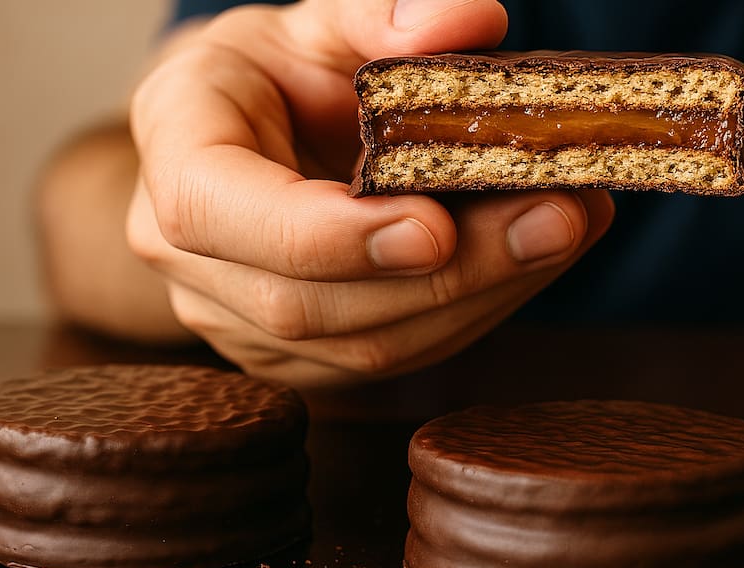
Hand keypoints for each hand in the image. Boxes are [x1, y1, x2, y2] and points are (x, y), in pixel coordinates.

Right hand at [126, 0, 614, 387]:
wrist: (246, 142)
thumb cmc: (274, 77)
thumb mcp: (317, 24)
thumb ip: (383, 16)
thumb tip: (473, 22)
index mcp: (177, 154)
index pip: (220, 213)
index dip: (328, 235)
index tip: (434, 227)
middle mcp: (190, 258)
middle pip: (311, 303)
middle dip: (448, 273)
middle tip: (557, 220)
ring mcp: (243, 322)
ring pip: (364, 346)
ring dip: (482, 295)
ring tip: (566, 231)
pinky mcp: (303, 357)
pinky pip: (395, 356)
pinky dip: (477, 310)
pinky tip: (535, 259)